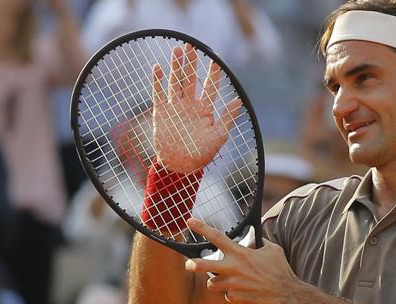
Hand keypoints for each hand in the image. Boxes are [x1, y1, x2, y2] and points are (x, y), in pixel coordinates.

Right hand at [152, 44, 241, 173]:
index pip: (210, 86)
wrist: (181, 166)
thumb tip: (239, 100)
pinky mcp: (162, 113)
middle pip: (190, 79)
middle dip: (192, 63)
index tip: (217, 60)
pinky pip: (158, 94)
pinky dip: (157, 81)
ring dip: (175, 66)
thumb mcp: (219, 136)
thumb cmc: (202, 153)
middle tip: (192, 45)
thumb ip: (227, 117)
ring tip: (177, 49)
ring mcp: (175, 107)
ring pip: (175, 82)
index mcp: (205, 109)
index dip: (213, 73)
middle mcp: (190, 105)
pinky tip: (157, 67)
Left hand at [184, 218, 298, 303]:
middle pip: (203, 265)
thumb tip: (252, 238)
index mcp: (241, 254)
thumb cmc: (281, 271)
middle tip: (188, 264)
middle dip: (192, 264)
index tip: (190, 221)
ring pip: (212, 284)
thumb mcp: (272, 250)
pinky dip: (233, 293)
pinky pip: (227, 295)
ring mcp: (233, 285)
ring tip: (229, 281)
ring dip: (218, 282)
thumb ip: (258, 243)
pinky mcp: (235, 299)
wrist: (287, 295)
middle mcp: (233, 269)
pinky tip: (245, 292)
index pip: (217, 237)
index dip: (202, 228)